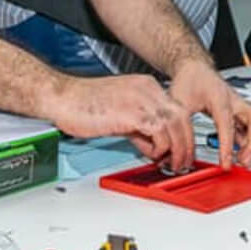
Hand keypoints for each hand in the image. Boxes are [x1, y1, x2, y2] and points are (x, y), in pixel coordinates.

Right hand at [47, 74, 192, 165]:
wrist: (63, 97)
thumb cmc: (84, 104)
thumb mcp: (120, 111)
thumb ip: (138, 125)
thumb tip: (150, 143)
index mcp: (146, 86)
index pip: (177, 108)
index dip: (183, 132)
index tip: (181, 149)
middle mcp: (148, 89)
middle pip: (182, 116)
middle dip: (186, 142)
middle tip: (183, 161)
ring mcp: (142, 99)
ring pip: (175, 124)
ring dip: (177, 149)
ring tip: (171, 163)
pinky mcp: (132, 113)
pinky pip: (159, 132)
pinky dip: (160, 147)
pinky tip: (151, 154)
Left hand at [168, 59, 250, 168]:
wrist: (195, 69)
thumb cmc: (189, 81)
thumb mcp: (178, 102)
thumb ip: (181, 125)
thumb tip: (180, 147)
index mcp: (219, 97)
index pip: (227, 124)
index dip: (227, 146)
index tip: (226, 163)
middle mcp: (234, 99)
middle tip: (243, 161)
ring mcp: (240, 104)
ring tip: (244, 157)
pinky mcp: (241, 110)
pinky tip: (243, 150)